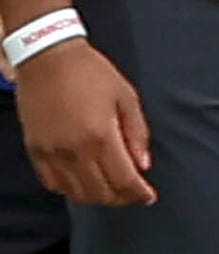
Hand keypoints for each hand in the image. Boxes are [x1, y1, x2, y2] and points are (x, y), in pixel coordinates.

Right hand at [14, 40, 152, 205]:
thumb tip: (143, 165)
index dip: (139, 194)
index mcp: (101, 136)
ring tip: (110, 189)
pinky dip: (69, 188)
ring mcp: (51, 151)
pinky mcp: (35, 148)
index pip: (124, 180)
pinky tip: (82, 181)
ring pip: (76, 192)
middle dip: (121, 198)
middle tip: (132, 193)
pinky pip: (51, 181)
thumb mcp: (126, 97)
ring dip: (97, 196)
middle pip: (101, 192)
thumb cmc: (90, 72)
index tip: (148, 196)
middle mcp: (74, 149)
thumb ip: (137, 133)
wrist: (47, 56)